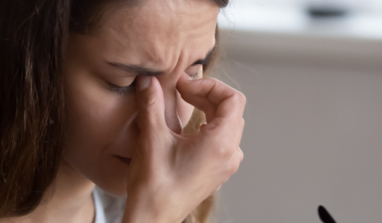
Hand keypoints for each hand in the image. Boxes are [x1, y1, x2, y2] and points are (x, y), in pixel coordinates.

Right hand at [123, 75, 245, 222]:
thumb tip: (148, 80)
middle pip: (231, 110)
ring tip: (185, 105)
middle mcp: (230, 154)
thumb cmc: (155, 186)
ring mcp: (226, 165)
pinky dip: (208, 126)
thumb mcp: (151, 138)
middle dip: (207, 94)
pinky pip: (223, 140)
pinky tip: (188, 128)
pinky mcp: (218, 172)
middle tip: (180, 91)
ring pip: (228, 124)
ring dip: (209, 109)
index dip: (210, 85)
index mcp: (221, 143)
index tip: (185, 86)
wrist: (153, 218)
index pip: (233, 98)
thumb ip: (151, 104)